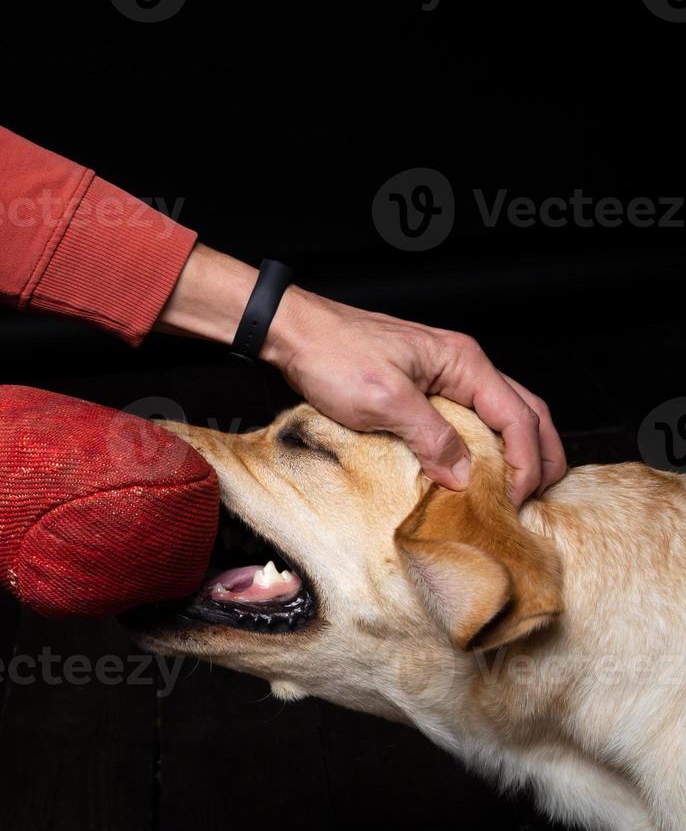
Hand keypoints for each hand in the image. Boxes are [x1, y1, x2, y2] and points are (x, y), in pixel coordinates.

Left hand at [156, 245, 565, 505]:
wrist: (291, 331)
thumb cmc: (331, 354)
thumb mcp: (385, 401)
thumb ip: (431, 437)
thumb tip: (464, 474)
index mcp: (463, 363)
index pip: (518, 416)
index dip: (525, 462)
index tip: (514, 499)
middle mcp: (461, 364)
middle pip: (524, 411)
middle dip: (539, 454)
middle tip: (537, 497)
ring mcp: (442, 373)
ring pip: (499, 413)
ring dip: (515, 450)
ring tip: (516, 487)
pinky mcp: (419, 385)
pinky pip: (466, 416)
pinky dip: (482, 443)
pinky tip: (473, 466)